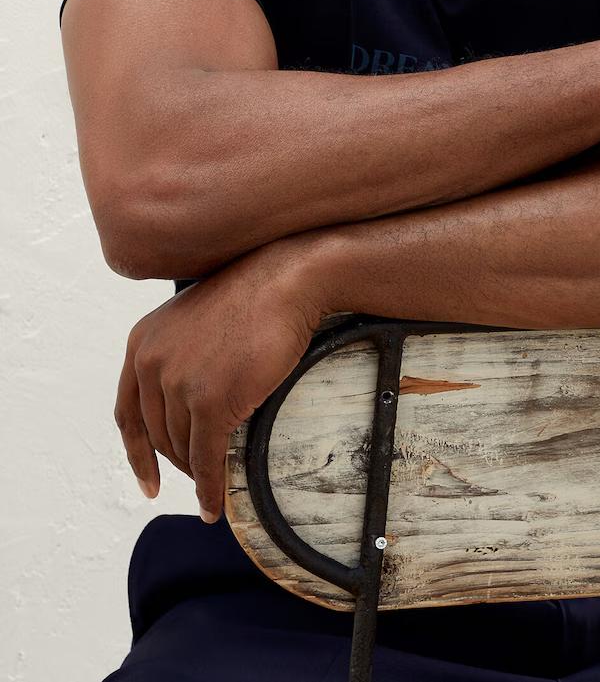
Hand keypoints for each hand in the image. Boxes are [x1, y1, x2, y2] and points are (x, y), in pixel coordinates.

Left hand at [114, 238, 322, 523]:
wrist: (287, 281)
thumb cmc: (254, 294)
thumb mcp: (195, 319)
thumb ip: (178, 354)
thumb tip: (184, 399)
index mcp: (141, 342)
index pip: (128, 412)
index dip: (136, 452)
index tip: (147, 481)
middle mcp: (150, 363)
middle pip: (157, 434)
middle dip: (176, 462)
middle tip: (200, 478)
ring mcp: (179, 383)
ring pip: (181, 448)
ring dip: (197, 473)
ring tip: (215, 484)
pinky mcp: (211, 401)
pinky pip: (205, 458)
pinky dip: (209, 486)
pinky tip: (214, 504)